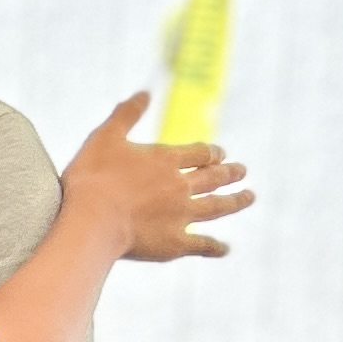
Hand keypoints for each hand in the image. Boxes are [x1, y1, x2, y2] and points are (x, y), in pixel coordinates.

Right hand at [62, 94, 252, 261]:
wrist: (92, 219)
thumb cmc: (93, 177)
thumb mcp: (106, 137)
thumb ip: (127, 114)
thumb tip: (144, 92)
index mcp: (165, 160)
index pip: (199, 153)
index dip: (211, 152)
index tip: (220, 153)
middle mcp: (180, 186)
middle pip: (213, 177)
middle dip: (230, 173)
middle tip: (243, 170)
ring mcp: (181, 215)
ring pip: (217, 207)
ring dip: (235, 201)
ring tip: (250, 197)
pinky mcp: (175, 243)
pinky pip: (203, 245)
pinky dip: (216, 247)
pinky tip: (226, 249)